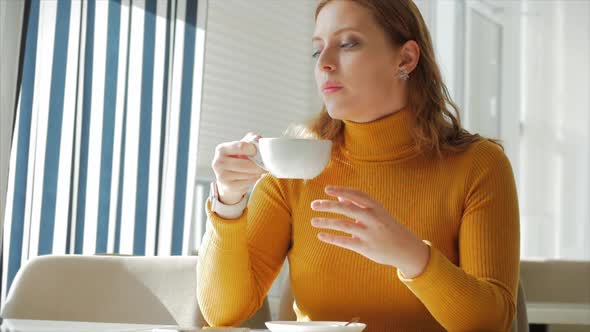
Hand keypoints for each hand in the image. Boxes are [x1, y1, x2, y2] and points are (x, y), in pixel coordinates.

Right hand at [212, 133, 266, 204]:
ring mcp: (222, 176)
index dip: (254, 149)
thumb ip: (250, 140)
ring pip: (248, 174)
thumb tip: (258, 138)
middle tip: (265, 164)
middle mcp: (219, 162)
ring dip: (258, 172)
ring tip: (259, 169)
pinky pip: (248, 182)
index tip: (259, 151)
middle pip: (246, 164)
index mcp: (221, 149)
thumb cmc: (236, 160)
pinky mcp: (229, 186)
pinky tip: (254, 175)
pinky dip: (255, 178)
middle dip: (259, 164)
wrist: (227, 180)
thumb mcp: (240, 148)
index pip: (242, 146)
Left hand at [310, 185, 429, 277]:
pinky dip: (331, 238)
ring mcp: (369, 233)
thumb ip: (358, 204)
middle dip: (328, 205)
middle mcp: (372, 218)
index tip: (327, 189)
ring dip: (326, 222)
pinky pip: (345, 241)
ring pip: (342, 225)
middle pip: (346, 208)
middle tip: (314, 205)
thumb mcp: (376, 213)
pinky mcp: (365, 247)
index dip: (341, 190)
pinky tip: (321, 235)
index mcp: (376, 207)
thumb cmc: (386, 226)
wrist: (405, 248)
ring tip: (313, 221)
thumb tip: (338, 195)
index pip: (356, 195)